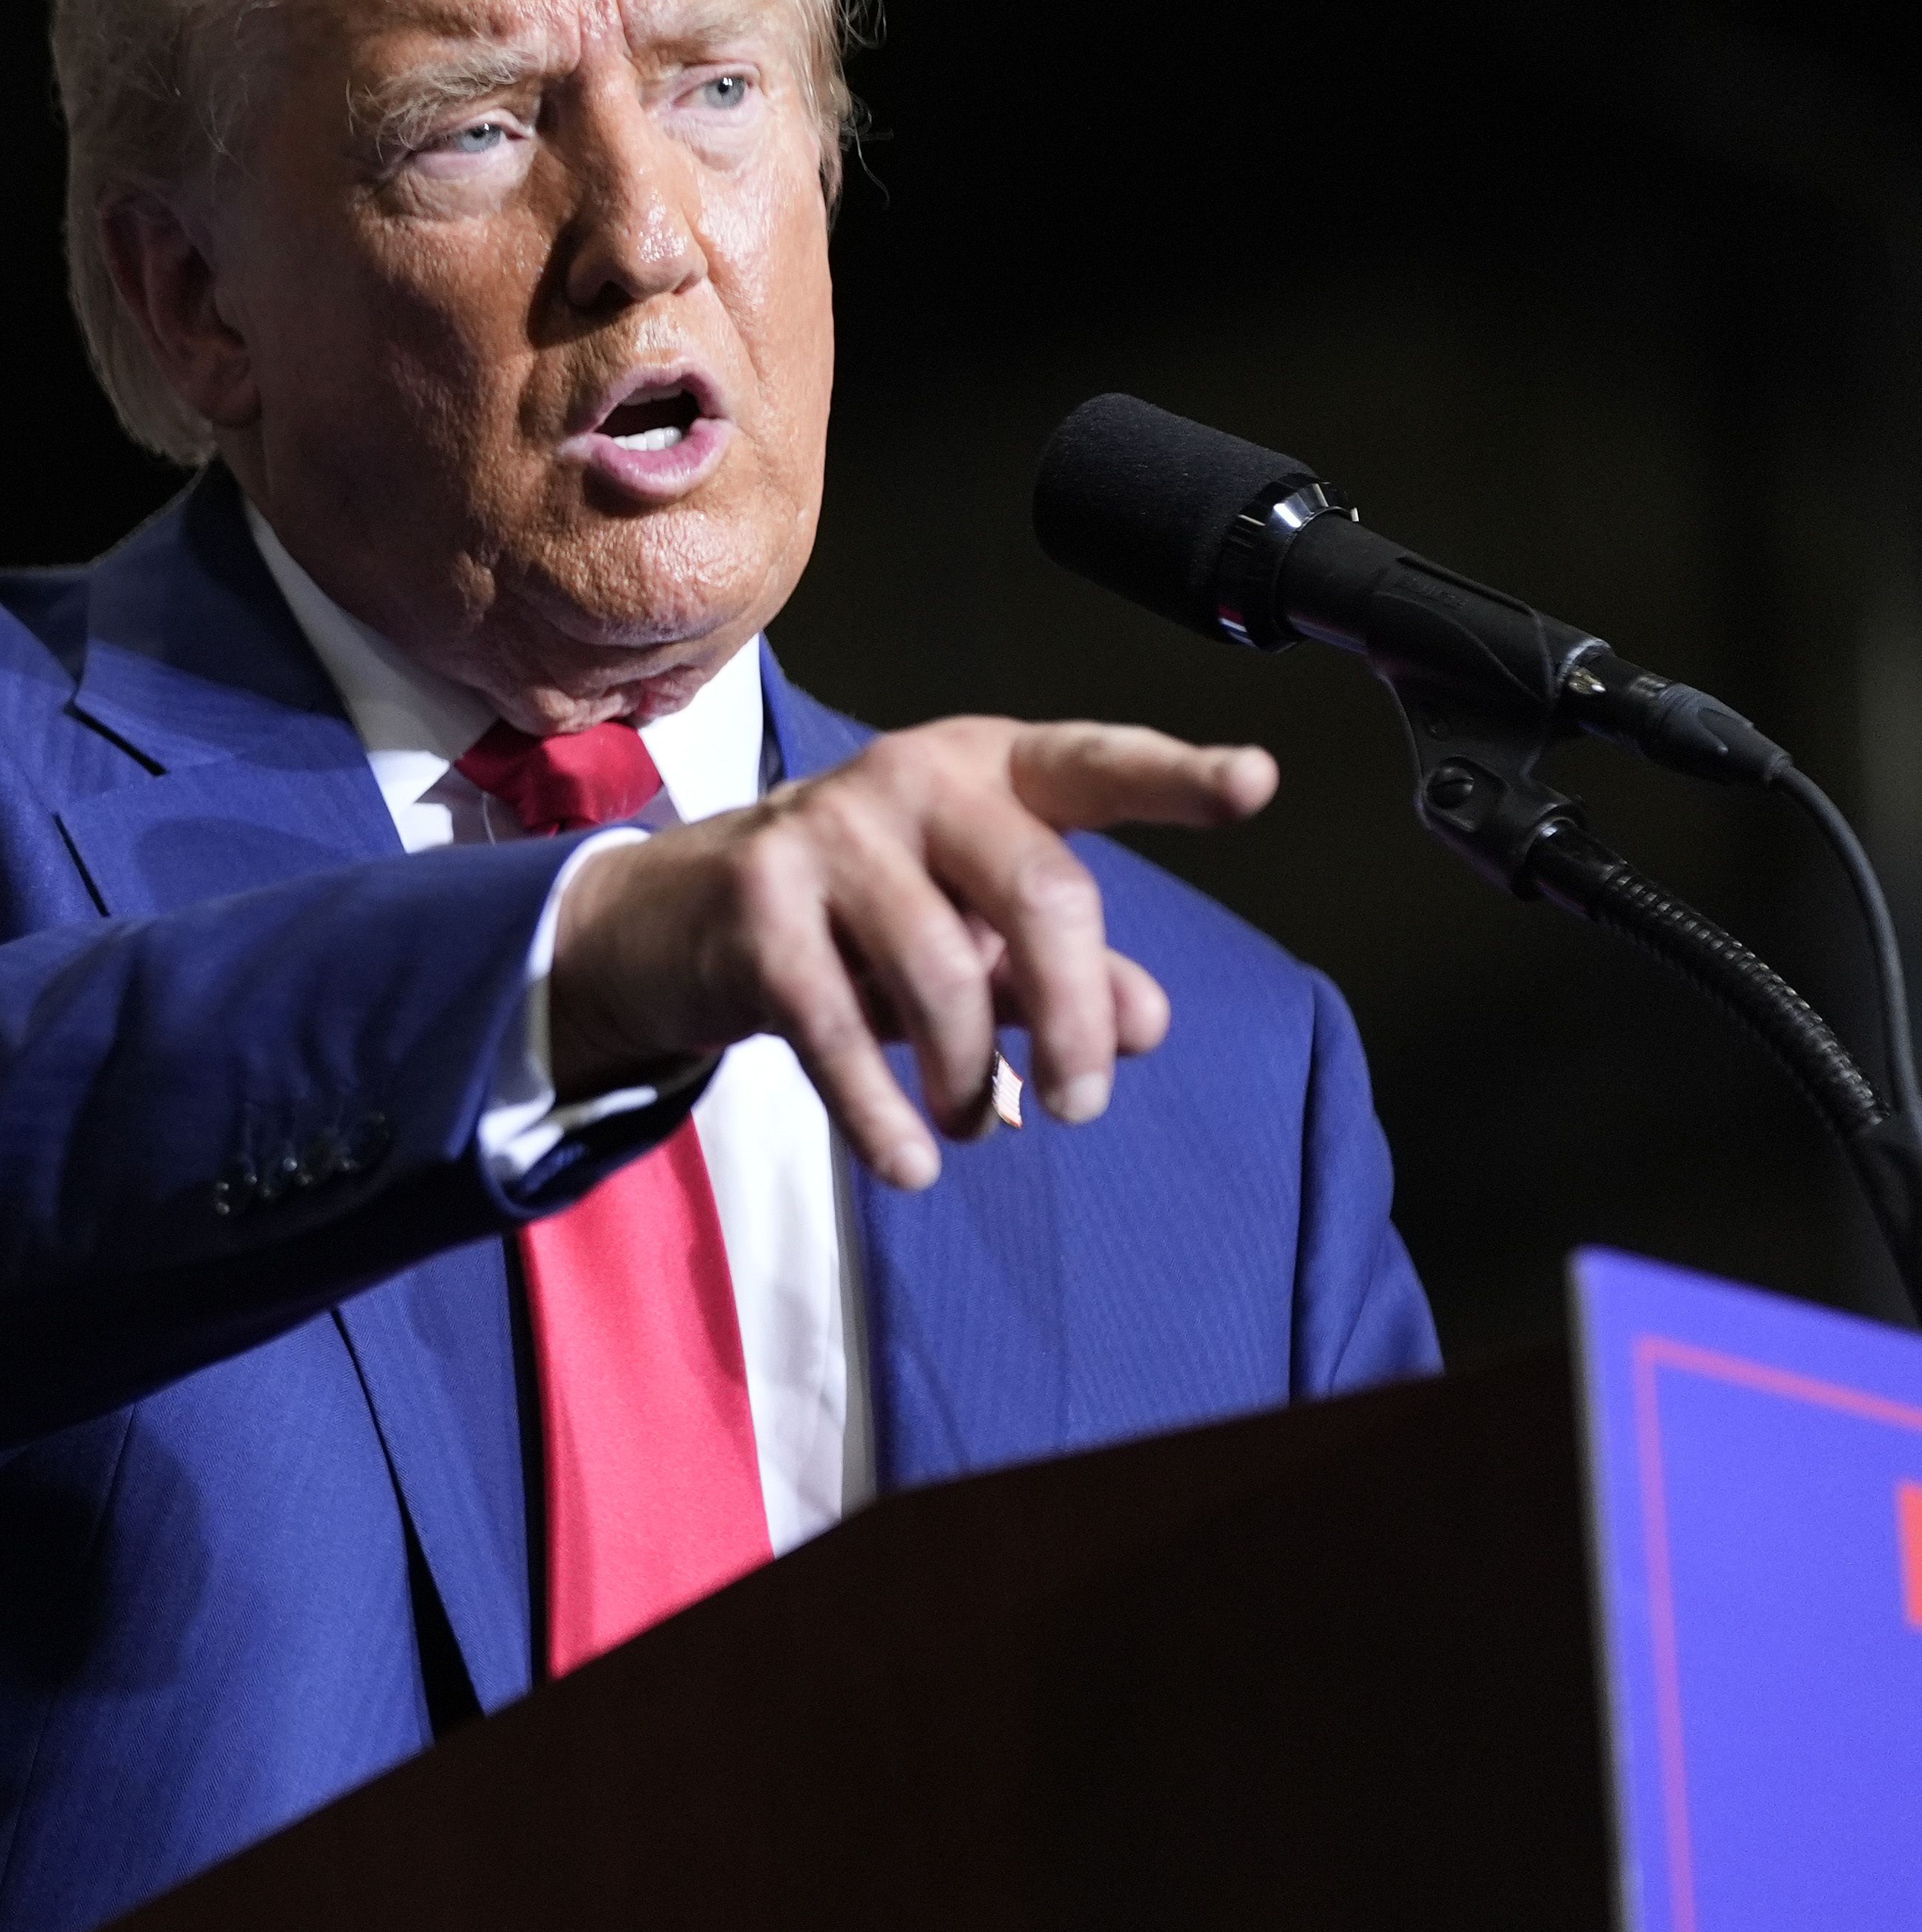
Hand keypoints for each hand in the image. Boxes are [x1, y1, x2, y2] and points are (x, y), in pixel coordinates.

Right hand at [543, 719, 1277, 1188]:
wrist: (672, 918)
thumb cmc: (856, 919)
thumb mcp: (970, 935)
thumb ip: (1062, 969)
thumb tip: (1145, 1022)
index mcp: (987, 768)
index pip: (1096, 765)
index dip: (1178, 778)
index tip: (1258, 784)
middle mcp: (913, 778)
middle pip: (1041, 890)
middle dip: (1074, 1020)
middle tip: (1079, 1107)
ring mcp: (828, 833)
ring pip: (944, 972)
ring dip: (970, 1077)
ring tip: (974, 1126)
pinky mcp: (758, 905)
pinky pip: (842, 1029)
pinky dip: (884, 1113)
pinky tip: (910, 1166)